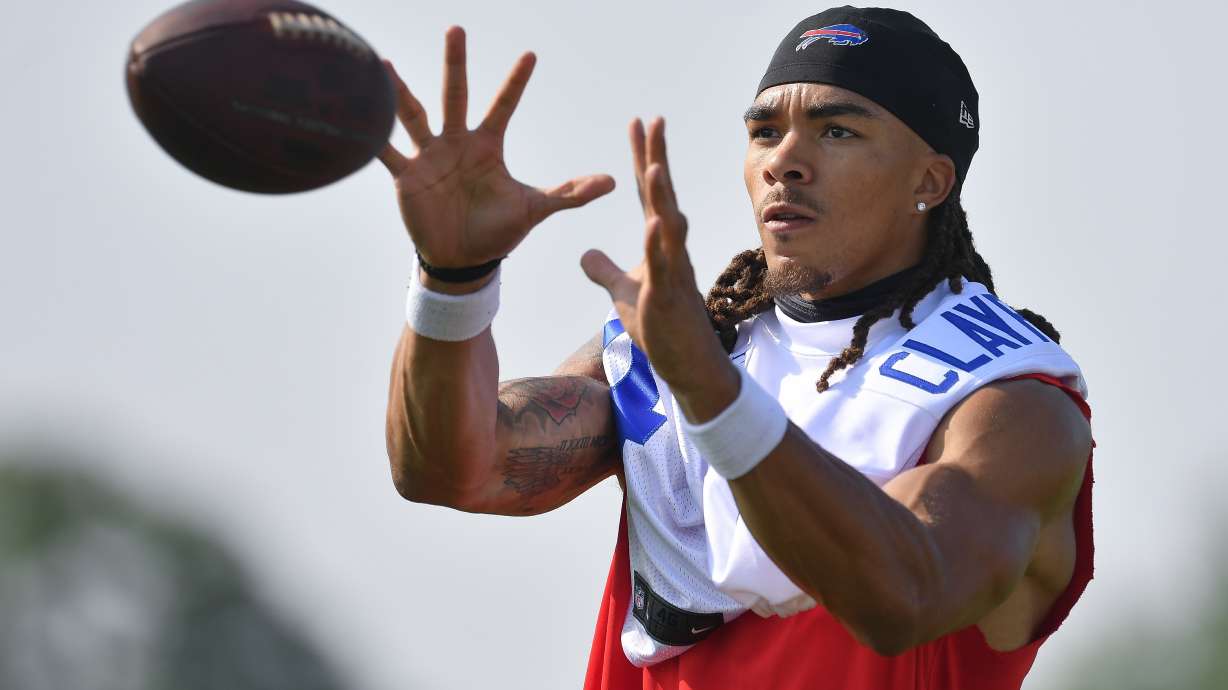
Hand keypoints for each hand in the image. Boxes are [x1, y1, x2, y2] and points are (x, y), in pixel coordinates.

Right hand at [377, 27, 614, 270]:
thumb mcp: (534, 209)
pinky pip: (385, 152)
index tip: (531, 55)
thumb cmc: (496, 232)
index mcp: (486, 146)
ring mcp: (428, 156)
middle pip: (455, 94)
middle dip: (457, 64)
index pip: (503, 106)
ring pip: (413, 115)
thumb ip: (569, 194)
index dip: (516, 82)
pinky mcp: (405, 177)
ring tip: (383, 65)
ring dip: (399, 92)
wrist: (461, 261)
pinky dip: (371, 136)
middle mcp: (456, 142)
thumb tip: (613, 182)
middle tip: (457, 29)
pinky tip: (356, 115)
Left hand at [581, 118, 736, 411]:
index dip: (641, 158)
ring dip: (661, 197)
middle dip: (656, 158)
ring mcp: (674, 270)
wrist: (686, 363)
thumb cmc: (660, 326)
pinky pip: (665, 265)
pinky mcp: (670, 295)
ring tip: (654, 165)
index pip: (647, 193)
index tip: (638, 124)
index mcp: (659, 243)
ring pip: (669, 225)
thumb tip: (584, 253)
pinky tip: (656, 221)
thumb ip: (605, 270)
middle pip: (662, 196)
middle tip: (652, 121)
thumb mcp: (624, 294)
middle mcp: (671, 249)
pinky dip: (659, 243)